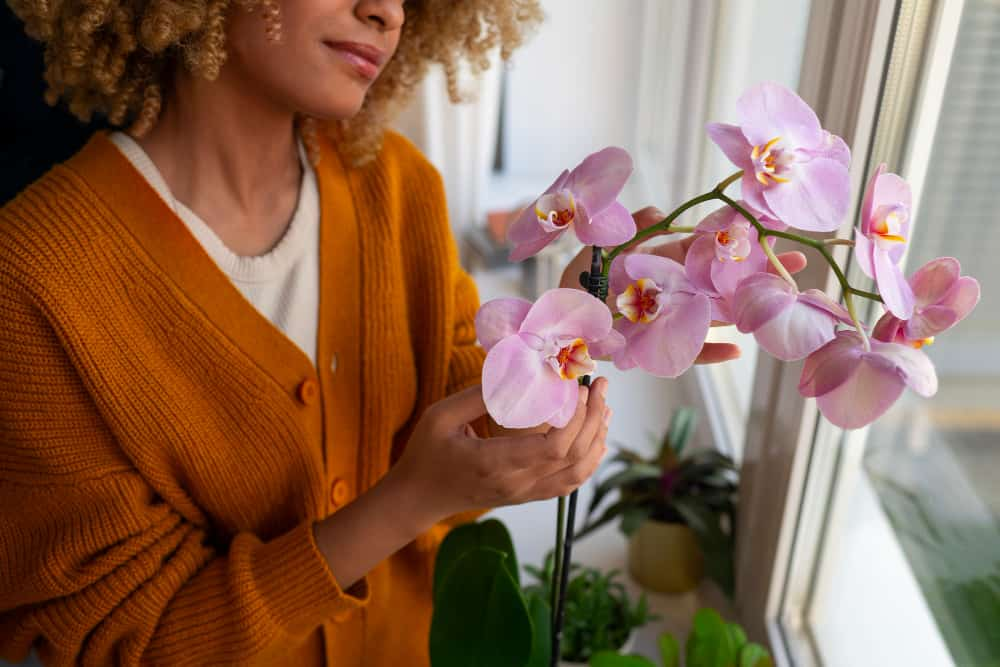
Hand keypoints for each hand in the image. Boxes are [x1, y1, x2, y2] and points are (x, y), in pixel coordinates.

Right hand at [391, 379, 611, 521]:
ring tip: (604, 408)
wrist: (418, 498)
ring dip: (596, 439)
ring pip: (577, 473)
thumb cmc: (426, 454)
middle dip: (594, 418)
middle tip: (600, 385)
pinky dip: (588, 461)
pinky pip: (568, 484)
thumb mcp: (441, 416)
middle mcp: (516, 483)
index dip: (576, 419)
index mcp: (495, 463)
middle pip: (573, 457)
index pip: (553, 448)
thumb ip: (477, 396)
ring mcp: (523, 493)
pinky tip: (595, 440)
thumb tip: (514, 369)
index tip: (580, 388)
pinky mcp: (526, 496)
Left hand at [558, 206, 807, 364]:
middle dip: (758, 272)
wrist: (557, 317)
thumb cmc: (578, 277)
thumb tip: (666, 210)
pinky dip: (709, 352)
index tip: (772, 230)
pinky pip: (687, 350)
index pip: (708, 248)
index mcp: (663, 261)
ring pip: (714, 312)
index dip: (737, 239)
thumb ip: (637, 226)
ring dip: (745, 308)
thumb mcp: (605, 244)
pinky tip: (736, 351)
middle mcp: (674, 289)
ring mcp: (669, 318)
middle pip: (722, 280)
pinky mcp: (657, 346)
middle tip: (800, 264)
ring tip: (783, 303)